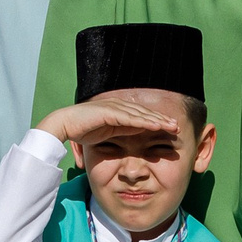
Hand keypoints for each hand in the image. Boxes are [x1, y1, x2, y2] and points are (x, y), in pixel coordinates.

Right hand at [35, 96, 182, 149]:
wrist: (64, 124)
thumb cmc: (82, 130)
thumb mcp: (108, 133)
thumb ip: (122, 131)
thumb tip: (137, 134)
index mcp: (119, 111)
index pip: (142, 116)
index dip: (157, 121)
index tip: (170, 128)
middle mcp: (119, 107)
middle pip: (146, 113)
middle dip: (163, 119)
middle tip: (178, 126)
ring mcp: (115, 108)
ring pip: (142, 114)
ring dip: (158, 120)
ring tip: (172, 126)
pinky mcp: (110, 112)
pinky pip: (131, 118)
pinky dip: (145, 121)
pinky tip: (157, 125)